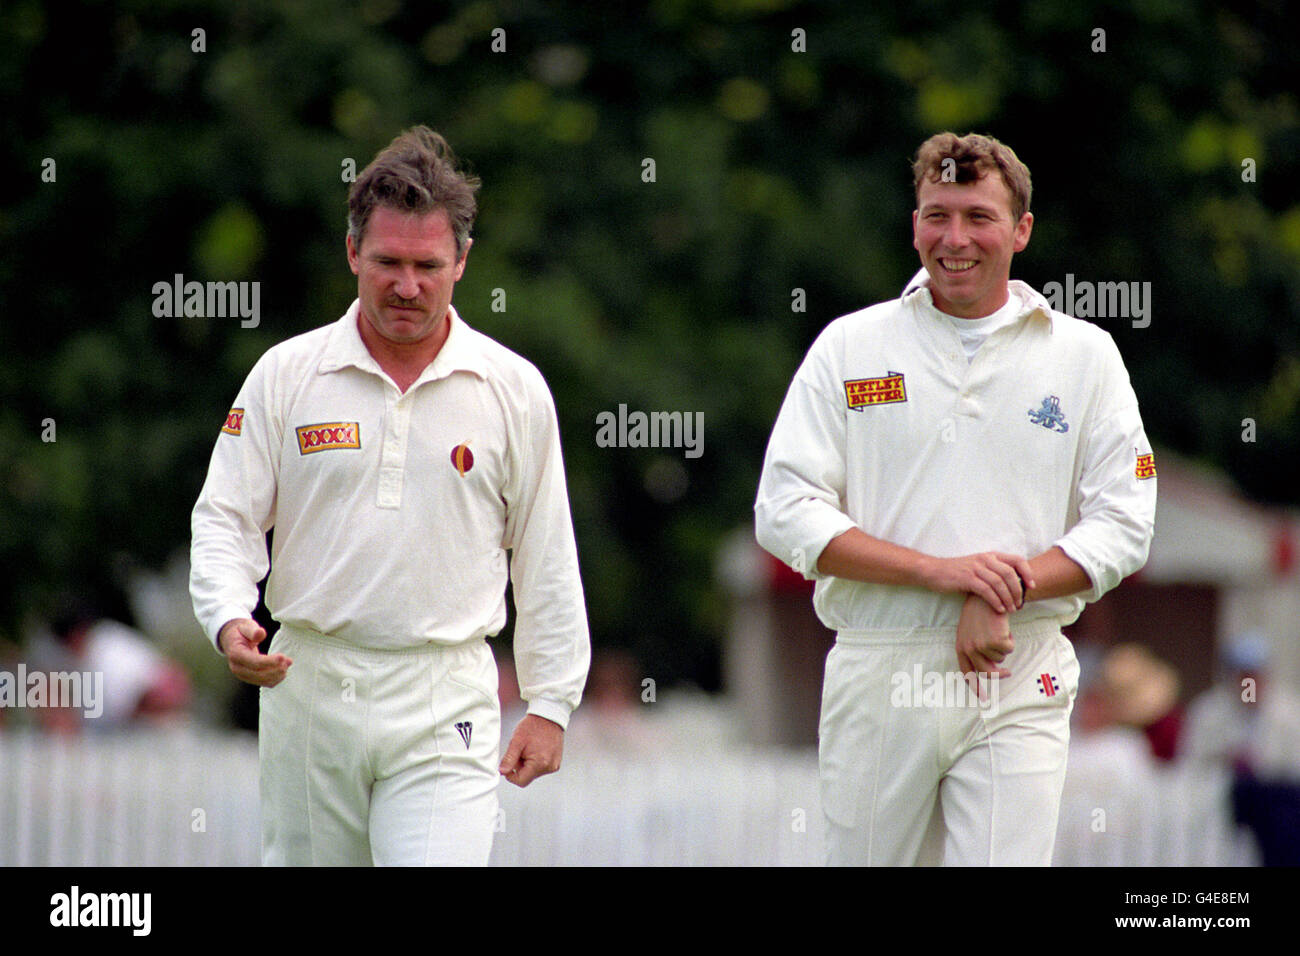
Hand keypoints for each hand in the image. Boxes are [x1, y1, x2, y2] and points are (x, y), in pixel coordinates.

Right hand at [218, 618, 291, 686]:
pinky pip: (264, 683)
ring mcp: (242, 675)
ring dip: (277, 674)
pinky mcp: (249, 678)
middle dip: (276, 669)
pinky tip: (283, 671)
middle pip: (259, 674)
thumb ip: (253, 630)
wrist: (233, 640)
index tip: (282, 657)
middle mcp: (237, 667)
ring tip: (288, 663)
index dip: (269, 661)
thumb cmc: (241, 632)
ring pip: (262, 680)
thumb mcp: (246, 627)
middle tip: (288, 660)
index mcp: (235, 654)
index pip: (253, 661)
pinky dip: (275, 679)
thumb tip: (260, 633)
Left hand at [499, 714, 563, 787]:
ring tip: (529, 748)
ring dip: (528, 764)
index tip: (508, 763)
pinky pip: (541, 768)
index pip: (521, 781)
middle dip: (520, 767)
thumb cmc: (532, 727)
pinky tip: (536, 749)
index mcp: (539, 763)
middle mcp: (549, 767)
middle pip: (527, 777)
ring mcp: (554, 765)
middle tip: (520, 751)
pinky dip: (536, 762)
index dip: (511, 775)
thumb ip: (509, 759)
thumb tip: (502, 772)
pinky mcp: (556, 762)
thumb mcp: (517, 741)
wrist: (548, 716)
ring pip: (534, 773)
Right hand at [920, 552, 1034, 613]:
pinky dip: (995, 601)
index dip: (1027, 573)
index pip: (1017, 560)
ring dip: (1008, 598)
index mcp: (990, 555)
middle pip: (1009, 573)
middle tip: (1020, 604)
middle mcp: (985, 559)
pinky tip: (999, 609)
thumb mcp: (977, 567)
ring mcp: (976, 568)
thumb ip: (992, 572)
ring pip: (999, 583)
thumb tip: (1011, 586)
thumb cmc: (956, 572)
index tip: (1031, 586)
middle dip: (1018, 591)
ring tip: (1011, 609)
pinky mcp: (967, 579)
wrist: (933, 571)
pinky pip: (986, 591)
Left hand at [955, 593, 1013, 679]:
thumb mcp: (971, 632)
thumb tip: (988, 670)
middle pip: (987, 672)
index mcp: (961, 647)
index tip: (984, 699)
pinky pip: (1009, 648)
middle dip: (999, 674)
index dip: (975, 686)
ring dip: (1003, 646)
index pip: (967, 672)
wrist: (986, 596)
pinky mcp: (996, 641)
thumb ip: (975, 650)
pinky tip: (1003, 627)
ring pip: (1000, 658)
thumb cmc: (979, 614)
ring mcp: (982, 645)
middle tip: (1008, 673)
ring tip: (998, 631)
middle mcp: (969, 648)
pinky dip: (1010, 639)